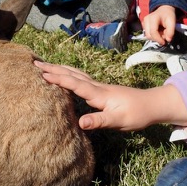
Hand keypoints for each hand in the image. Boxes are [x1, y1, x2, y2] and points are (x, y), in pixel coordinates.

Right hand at [34, 61, 186, 130]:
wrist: (152, 105)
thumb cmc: (136, 114)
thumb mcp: (118, 121)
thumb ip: (98, 120)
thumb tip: (79, 122)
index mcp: (98, 94)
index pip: (74, 83)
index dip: (57, 78)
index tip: (41, 73)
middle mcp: (97, 86)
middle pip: (71, 74)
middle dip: (53, 68)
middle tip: (34, 63)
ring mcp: (99, 86)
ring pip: (75, 73)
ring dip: (59, 68)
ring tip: (44, 65)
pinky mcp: (101, 89)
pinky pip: (80, 78)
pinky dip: (68, 73)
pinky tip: (65, 75)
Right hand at [142, 5, 177, 44]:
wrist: (164, 10)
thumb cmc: (168, 15)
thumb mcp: (172, 22)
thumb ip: (171, 31)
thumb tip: (168, 40)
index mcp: (153, 18)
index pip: (153, 32)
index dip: (158, 39)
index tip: (164, 42)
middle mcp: (146, 20)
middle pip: (149, 35)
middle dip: (157, 38)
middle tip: (164, 35)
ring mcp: (144, 22)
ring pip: (148, 36)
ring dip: (155, 37)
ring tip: (161, 32)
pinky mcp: (143, 25)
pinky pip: (147, 34)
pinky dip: (153, 35)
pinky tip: (158, 31)